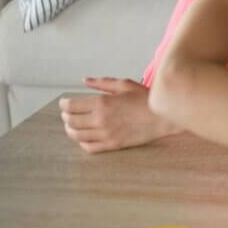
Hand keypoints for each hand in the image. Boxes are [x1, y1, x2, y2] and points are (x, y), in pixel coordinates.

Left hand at [58, 77, 180, 153]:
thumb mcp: (125, 85)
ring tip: (73, 125)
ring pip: (76, 135)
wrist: (164, 116)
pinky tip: (85, 136)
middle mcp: (100, 120)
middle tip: (68, 113)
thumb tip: (85, 81)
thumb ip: (102, 83)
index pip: (70, 106)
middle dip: (66, 116)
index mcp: (102, 103)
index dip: (64, 104)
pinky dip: (82, 142)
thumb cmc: (146, 98)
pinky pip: (88, 147)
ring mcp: (106, 134)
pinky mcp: (112, 145)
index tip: (64, 102)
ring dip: (71, 129)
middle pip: (70, 121)